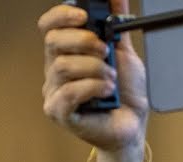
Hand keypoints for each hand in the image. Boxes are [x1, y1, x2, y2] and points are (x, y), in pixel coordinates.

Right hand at [39, 1, 148, 153]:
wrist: (133, 124)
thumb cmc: (125, 92)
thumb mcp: (124, 52)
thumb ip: (117, 24)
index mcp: (66, 52)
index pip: (49, 26)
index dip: (62, 15)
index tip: (84, 15)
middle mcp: (55, 70)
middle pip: (53, 42)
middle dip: (82, 41)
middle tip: (105, 50)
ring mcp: (55, 92)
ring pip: (62, 67)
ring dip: (93, 68)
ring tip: (111, 78)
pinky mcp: (59, 112)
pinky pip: (69, 93)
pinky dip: (92, 88)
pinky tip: (107, 91)